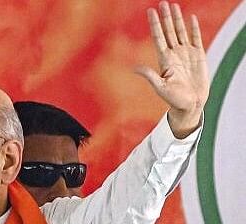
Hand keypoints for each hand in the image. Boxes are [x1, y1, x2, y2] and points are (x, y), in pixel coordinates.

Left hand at [136, 1, 208, 138]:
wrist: (190, 104)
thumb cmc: (174, 99)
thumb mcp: (160, 87)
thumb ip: (150, 76)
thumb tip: (134, 69)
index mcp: (164, 59)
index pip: (158, 37)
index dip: (155, 24)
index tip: (150, 11)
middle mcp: (174, 53)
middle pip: (169, 30)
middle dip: (166, 17)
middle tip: (163, 3)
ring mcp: (186, 53)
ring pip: (181, 31)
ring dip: (177, 19)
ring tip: (174, 6)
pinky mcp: (198, 56)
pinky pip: (196, 38)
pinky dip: (193, 28)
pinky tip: (191, 18)